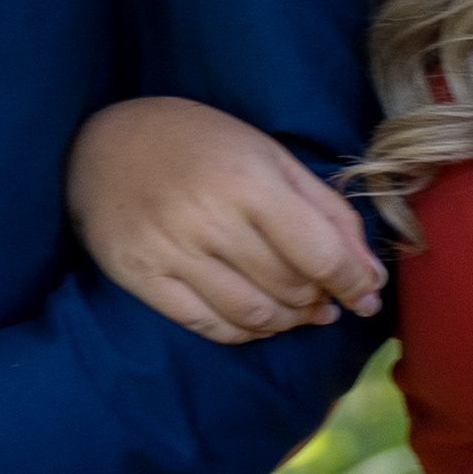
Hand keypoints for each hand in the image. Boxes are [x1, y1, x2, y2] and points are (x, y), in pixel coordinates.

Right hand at [65, 94, 385, 342]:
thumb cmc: (197, 143)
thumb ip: (325, 211)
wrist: (101, 144)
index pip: (320, 255)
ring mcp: (170, 251)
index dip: (354, 284)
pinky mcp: (141, 278)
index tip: (366, 295)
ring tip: (294, 308)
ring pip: (255, 315)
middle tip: (324, 295)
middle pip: (291, 288)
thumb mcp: (268, 155)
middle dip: (320, 299)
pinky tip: (255, 315)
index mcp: (247, 180)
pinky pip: (210, 326)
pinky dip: (245, 330)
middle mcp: (208, 219)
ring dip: (287, 320)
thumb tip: (371, 279)